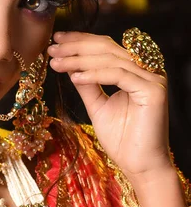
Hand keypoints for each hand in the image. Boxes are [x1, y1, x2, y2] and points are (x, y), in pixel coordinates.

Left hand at [48, 31, 170, 179]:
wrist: (139, 166)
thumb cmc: (122, 139)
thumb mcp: (97, 106)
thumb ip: (87, 84)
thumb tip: (70, 64)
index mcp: (135, 70)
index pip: (106, 47)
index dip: (80, 40)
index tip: (56, 40)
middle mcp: (147, 70)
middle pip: (107, 48)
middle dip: (76, 47)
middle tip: (52, 48)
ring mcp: (153, 78)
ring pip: (110, 60)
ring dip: (79, 60)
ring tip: (56, 63)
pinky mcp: (153, 90)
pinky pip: (118, 75)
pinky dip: (94, 74)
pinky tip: (74, 77)